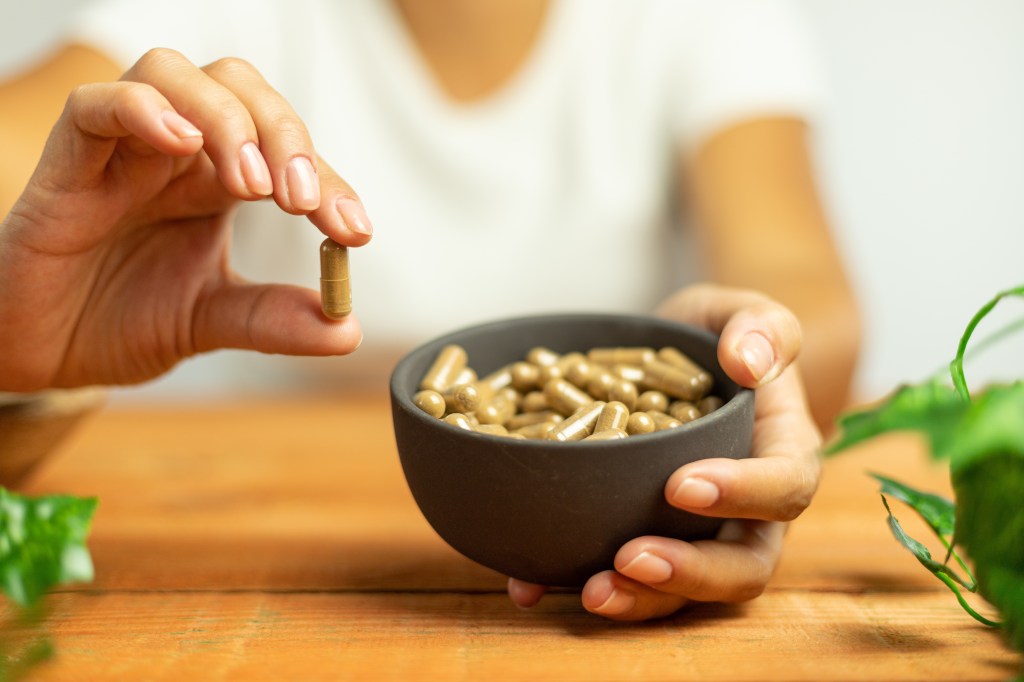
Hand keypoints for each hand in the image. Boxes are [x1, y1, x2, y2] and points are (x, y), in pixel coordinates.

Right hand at [0, 49, 370, 391]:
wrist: (43, 353)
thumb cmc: (120, 319)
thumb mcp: (211, 321)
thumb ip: (272, 320)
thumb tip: (346, 329)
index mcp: (214, 181)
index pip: (283, 152)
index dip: (328, 181)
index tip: (355, 231)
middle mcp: (174, 153)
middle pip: (238, 88)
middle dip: (282, 134)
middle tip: (302, 201)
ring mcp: (121, 151)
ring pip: (172, 75)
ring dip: (224, 118)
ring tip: (251, 182)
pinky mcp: (66, 164)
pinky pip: (96, 106)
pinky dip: (141, 111)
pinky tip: (180, 145)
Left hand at [507, 283, 822, 619]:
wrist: (666, 362)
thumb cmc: (711, 338)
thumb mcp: (736, 312)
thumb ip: (760, 325)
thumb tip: (748, 362)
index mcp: (780, 452)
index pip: (784, 487)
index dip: (742, 496)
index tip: (680, 486)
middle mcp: (747, 511)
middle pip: (742, 565)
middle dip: (688, 573)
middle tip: (629, 559)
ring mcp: (696, 536)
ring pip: (684, 589)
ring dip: (638, 599)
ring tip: (589, 591)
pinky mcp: (644, 540)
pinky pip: (619, 576)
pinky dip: (571, 584)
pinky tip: (529, 585)